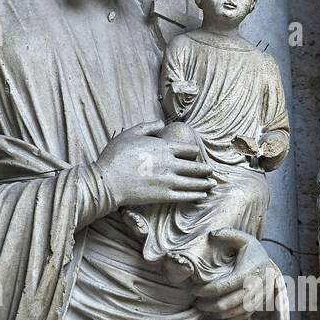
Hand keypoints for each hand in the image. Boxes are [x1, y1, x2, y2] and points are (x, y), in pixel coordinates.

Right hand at [95, 125, 215, 207]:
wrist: (107, 181)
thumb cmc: (115, 156)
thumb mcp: (130, 134)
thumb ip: (148, 127)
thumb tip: (162, 123)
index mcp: (163, 147)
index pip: (188, 149)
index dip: (194, 152)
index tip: (196, 155)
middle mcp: (170, 163)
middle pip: (194, 166)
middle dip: (204, 169)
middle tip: (211, 171)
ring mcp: (168, 181)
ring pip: (193, 182)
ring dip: (204, 183)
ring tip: (212, 184)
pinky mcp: (164, 196)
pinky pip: (185, 196)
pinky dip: (196, 195)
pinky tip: (202, 195)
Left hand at [193, 230, 277, 319]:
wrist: (270, 264)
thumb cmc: (252, 251)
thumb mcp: (242, 238)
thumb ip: (227, 234)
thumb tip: (211, 235)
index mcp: (250, 270)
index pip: (224, 286)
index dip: (206, 291)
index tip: (194, 291)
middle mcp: (257, 285)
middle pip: (228, 302)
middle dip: (208, 305)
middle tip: (196, 303)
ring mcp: (260, 297)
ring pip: (235, 312)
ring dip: (217, 314)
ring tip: (203, 310)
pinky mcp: (260, 304)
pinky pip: (243, 315)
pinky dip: (229, 317)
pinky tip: (216, 314)